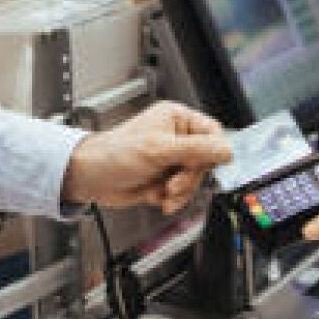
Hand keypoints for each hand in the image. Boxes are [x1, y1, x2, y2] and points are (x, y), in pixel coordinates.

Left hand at [61, 101, 232, 214]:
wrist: (91, 179)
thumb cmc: (114, 154)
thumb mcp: (159, 150)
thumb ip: (195, 150)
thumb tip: (226, 150)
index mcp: (177, 119)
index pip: (212, 133)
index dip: (213, 151)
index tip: (208, 166)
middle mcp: (177, 138)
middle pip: (205, 161)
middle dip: (190, 177)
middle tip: (174, 183)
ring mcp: (171, 160)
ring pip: (195, 180)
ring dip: (181, 192)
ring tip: (164, 192)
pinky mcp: (165, 179)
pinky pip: (182, 193)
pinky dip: (172, 199)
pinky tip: (158, 198)